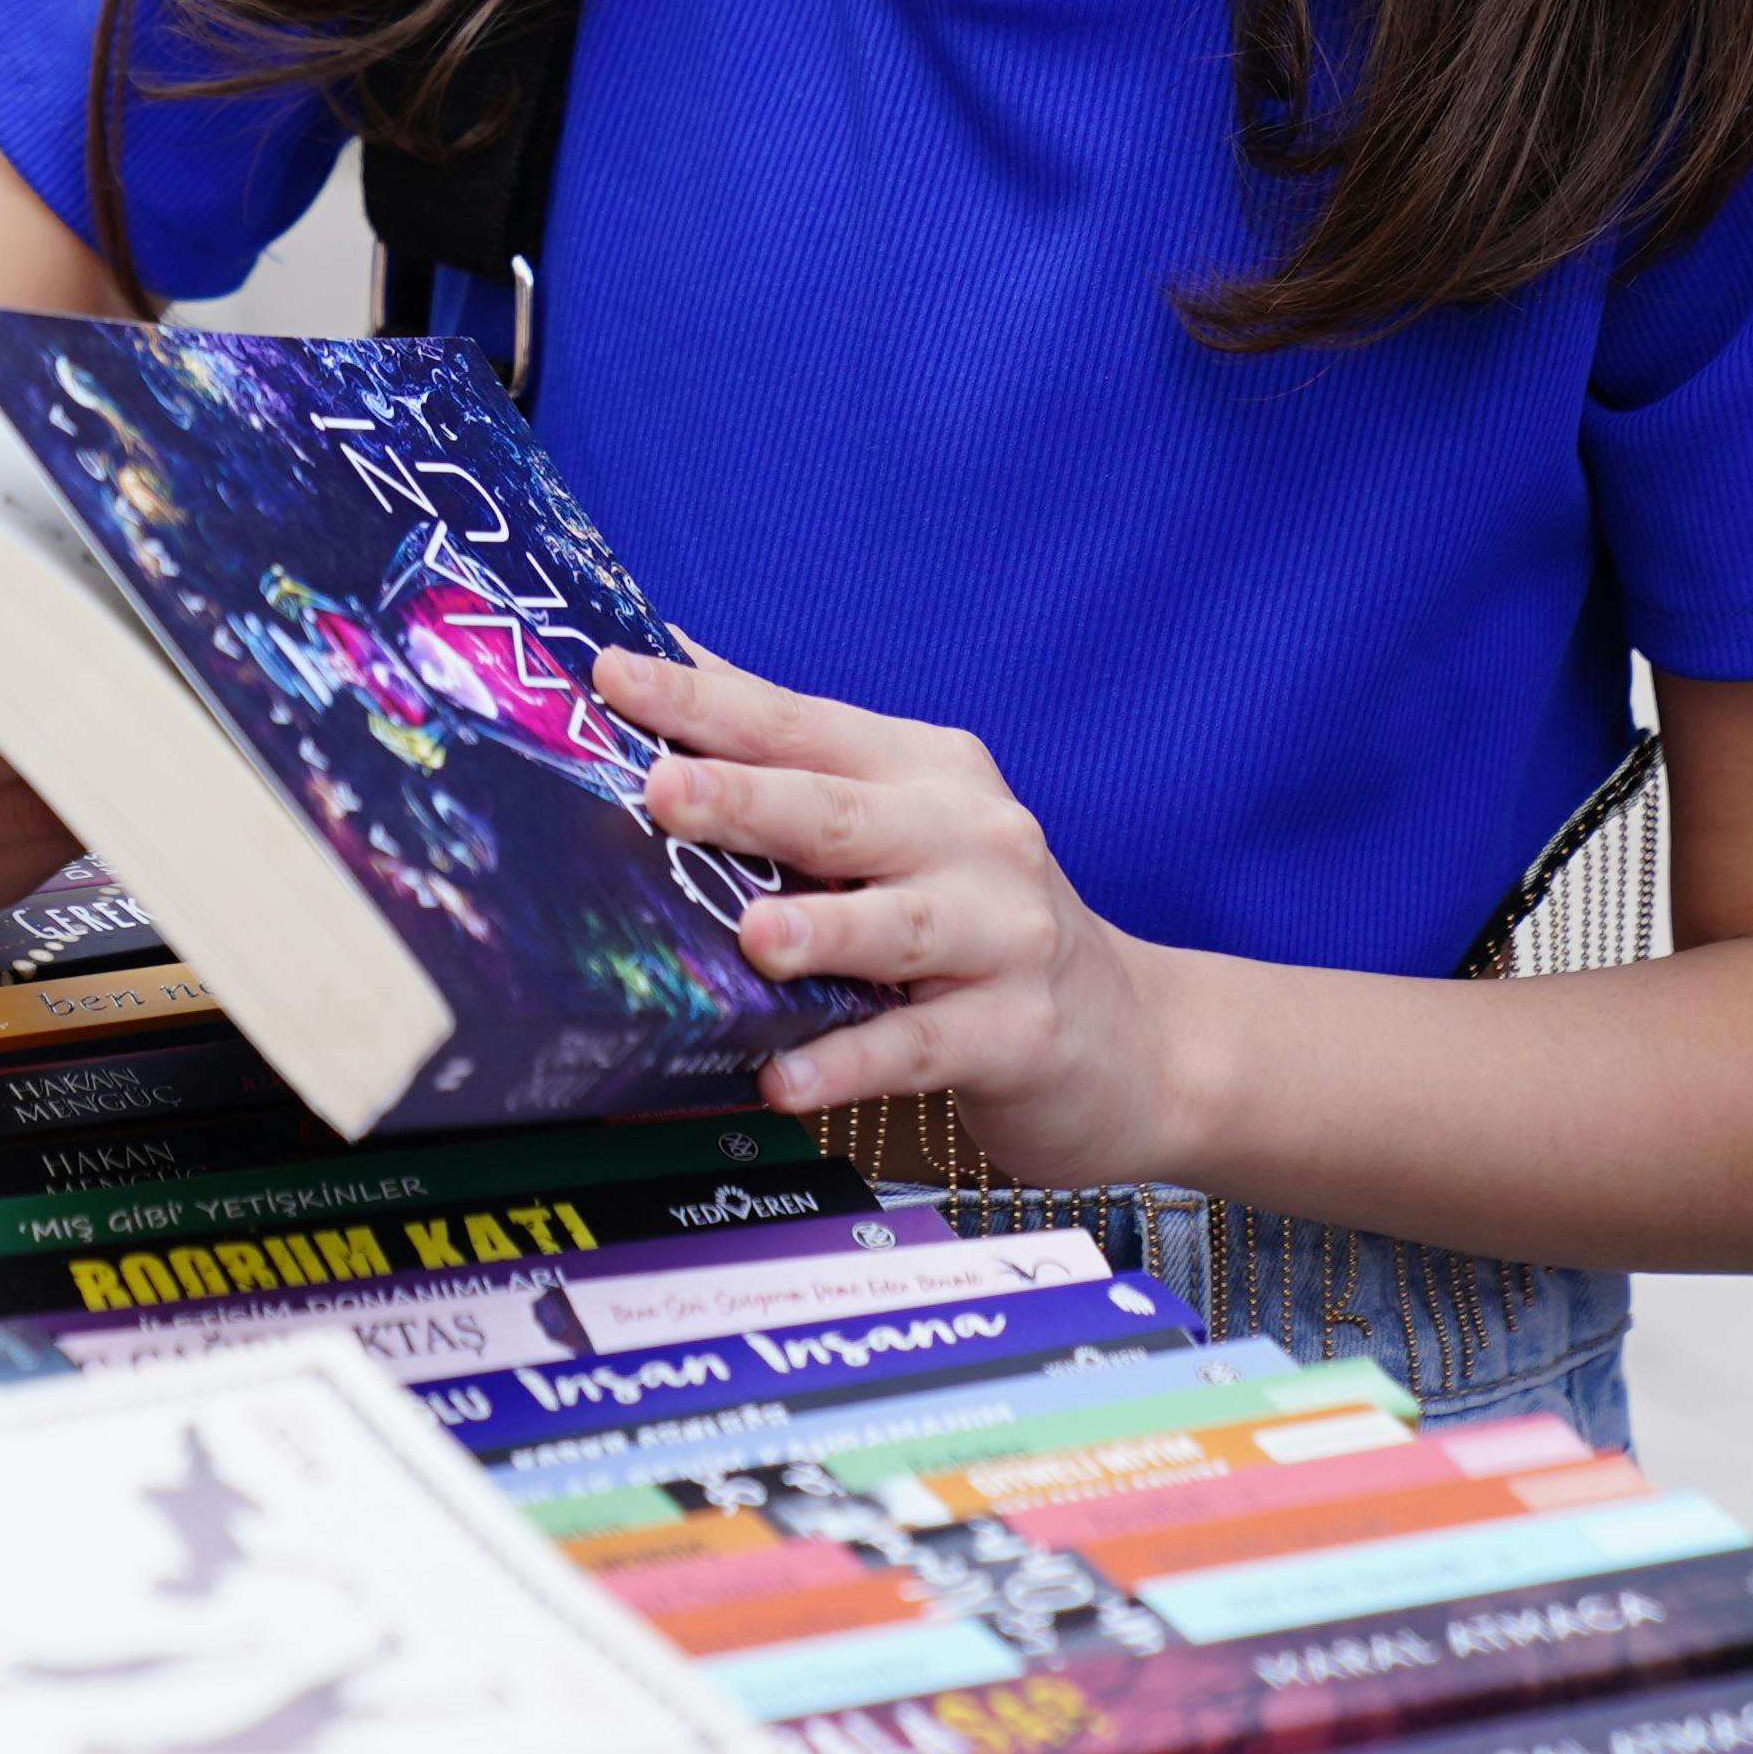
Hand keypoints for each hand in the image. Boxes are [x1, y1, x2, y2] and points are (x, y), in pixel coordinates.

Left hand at [594, 646, 1181, 1159]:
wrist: (1137, 1039)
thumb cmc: (979, 919)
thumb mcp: (904, 824)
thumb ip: (796, 770)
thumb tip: (662, 685)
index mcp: (924, 770)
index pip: (798, 723)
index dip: (706, 700)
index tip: (615, 675)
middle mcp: (971, 836)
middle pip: (841, 813)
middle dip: (748, 799)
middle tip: (663, 791)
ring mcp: (1003, 935)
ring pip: (897, 926)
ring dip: (823, 929)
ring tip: (755, 936)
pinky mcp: (1019, 1033)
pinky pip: (922, 1047)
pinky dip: (851, 1062)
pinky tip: (786, 1077)